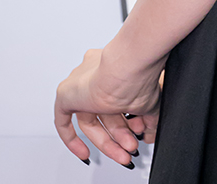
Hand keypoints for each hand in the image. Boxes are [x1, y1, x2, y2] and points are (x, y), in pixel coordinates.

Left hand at [54, 47, 162, 166]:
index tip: (135, 133)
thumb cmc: (139, 73)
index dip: (126, 123)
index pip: (116, 103)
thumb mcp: (149, 101)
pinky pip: (63, 120)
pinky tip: (83, 152)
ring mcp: (80, 82)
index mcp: (113, 68)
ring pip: (90, 119)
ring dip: (106, 140)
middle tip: (130, 147)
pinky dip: (73, 139)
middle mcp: (95, 73)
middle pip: (104, 113)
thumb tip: (153, 130)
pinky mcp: (66, 93)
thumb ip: (149, 117)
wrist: (128, 64)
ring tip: (121, 152)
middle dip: (119, 135)